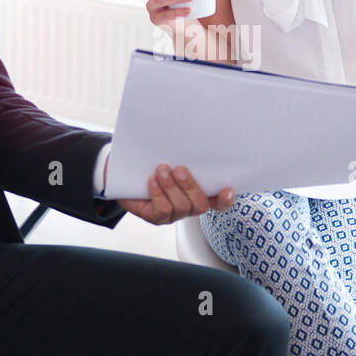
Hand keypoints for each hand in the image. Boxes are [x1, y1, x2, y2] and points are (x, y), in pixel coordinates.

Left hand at [115, 164, 233, 224]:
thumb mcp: (173, 157)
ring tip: (161, 170)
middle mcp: (189, 206)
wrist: (127, 175)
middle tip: (180, 169)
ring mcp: (174, 214)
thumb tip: (192, 139)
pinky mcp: (157, 217)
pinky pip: (162, 210)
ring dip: (171, 187)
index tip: (227, 188)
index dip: (225, 199)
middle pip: (200, 205)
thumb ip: (185, 155)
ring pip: (180, 207)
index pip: (219, 202)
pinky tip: (151, 181)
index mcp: (200, 193)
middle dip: (191, 186)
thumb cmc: (154, 164)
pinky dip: (158, 194)